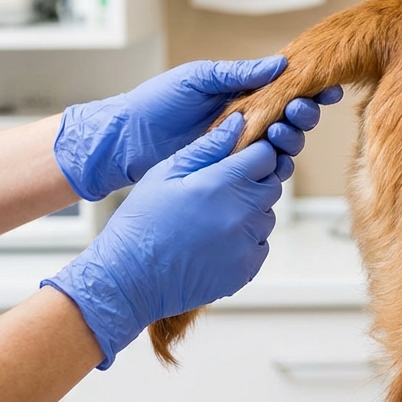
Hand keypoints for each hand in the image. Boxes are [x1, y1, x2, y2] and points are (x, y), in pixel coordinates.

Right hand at [43, 115, 280, 367]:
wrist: (129, 279)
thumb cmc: (141, 222)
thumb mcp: (165, 174)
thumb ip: (207, 147)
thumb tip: (239, 123)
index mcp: (222, 184)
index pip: (265, 157)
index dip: (253, 153)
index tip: (238, 159)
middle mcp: (242, 215)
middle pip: (271, 186)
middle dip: (254, 181)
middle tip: (221, 189)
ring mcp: (247, 245)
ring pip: (266, 217)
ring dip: (250, 212)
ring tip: (212, 218)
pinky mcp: (246, 270)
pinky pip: (260, 245)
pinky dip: (246, 240)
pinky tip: (215, 241)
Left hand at [54, 56, 342, 199]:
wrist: (128, 139)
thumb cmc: (157, 102)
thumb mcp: (198, 78)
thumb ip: (238, 73)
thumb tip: (280, 64)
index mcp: (242, 92)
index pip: (286, 89)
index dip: (310, 89)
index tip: (329, 86)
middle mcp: (248, 119)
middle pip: (292, 118)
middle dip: (305, 113)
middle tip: (300, 108)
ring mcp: (242, 146)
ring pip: (284, 144)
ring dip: (292, 136)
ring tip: (284, 128)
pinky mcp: (233, 170)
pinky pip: (266, 169)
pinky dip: (277, 162)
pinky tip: (276, 155)